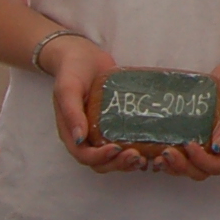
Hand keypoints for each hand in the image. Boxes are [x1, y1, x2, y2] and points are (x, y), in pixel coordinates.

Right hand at [42, 35, 141, 173]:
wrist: (83, 56)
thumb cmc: (71, 71)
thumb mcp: (67, 88)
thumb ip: (71, 112)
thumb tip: (80, 138)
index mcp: (71, 132)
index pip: (84, 155)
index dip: (100, 157)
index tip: (116, 149)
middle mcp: (86, 137)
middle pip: (101, 162)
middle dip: (118, 164)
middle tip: (137, 157)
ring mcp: (102, 132)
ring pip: (114, 157)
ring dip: (128, 162)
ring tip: (145, 157)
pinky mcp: (116, 124)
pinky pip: (125, 142)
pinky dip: (136, 149)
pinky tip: (152, 148)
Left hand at [156, 55, 219, 180]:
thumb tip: (217, 146)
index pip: (218, 165)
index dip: (202, 161)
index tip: (189, 144)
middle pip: (201, 171)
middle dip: (182, 167)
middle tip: (166, 153)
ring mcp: (208, 142)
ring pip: (190, 166)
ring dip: (174, 166)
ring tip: (157, 156)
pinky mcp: (196, 132)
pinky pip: (183, 152)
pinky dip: (171, 155)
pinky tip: (156, 150)